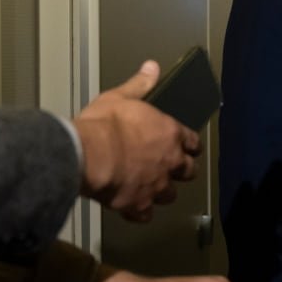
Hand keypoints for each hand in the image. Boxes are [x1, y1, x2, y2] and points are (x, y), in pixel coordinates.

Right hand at [73, 60, 200, 220]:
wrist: (88, 156)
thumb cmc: (104, 124)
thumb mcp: (121, 97)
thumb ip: (140, 84)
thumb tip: (152, 67)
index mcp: (170, 134)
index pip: (192, 142)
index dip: (190, 145)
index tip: (189, 147)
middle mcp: (169, 163)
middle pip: (188, 171)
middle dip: (182, 170)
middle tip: (174, 169)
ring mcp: (156, 187)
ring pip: (169, 195)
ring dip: (163, 191)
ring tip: (153, 189)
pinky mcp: (138, 206)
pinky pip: (145, 215)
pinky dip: (140, 212)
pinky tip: (133, 208)